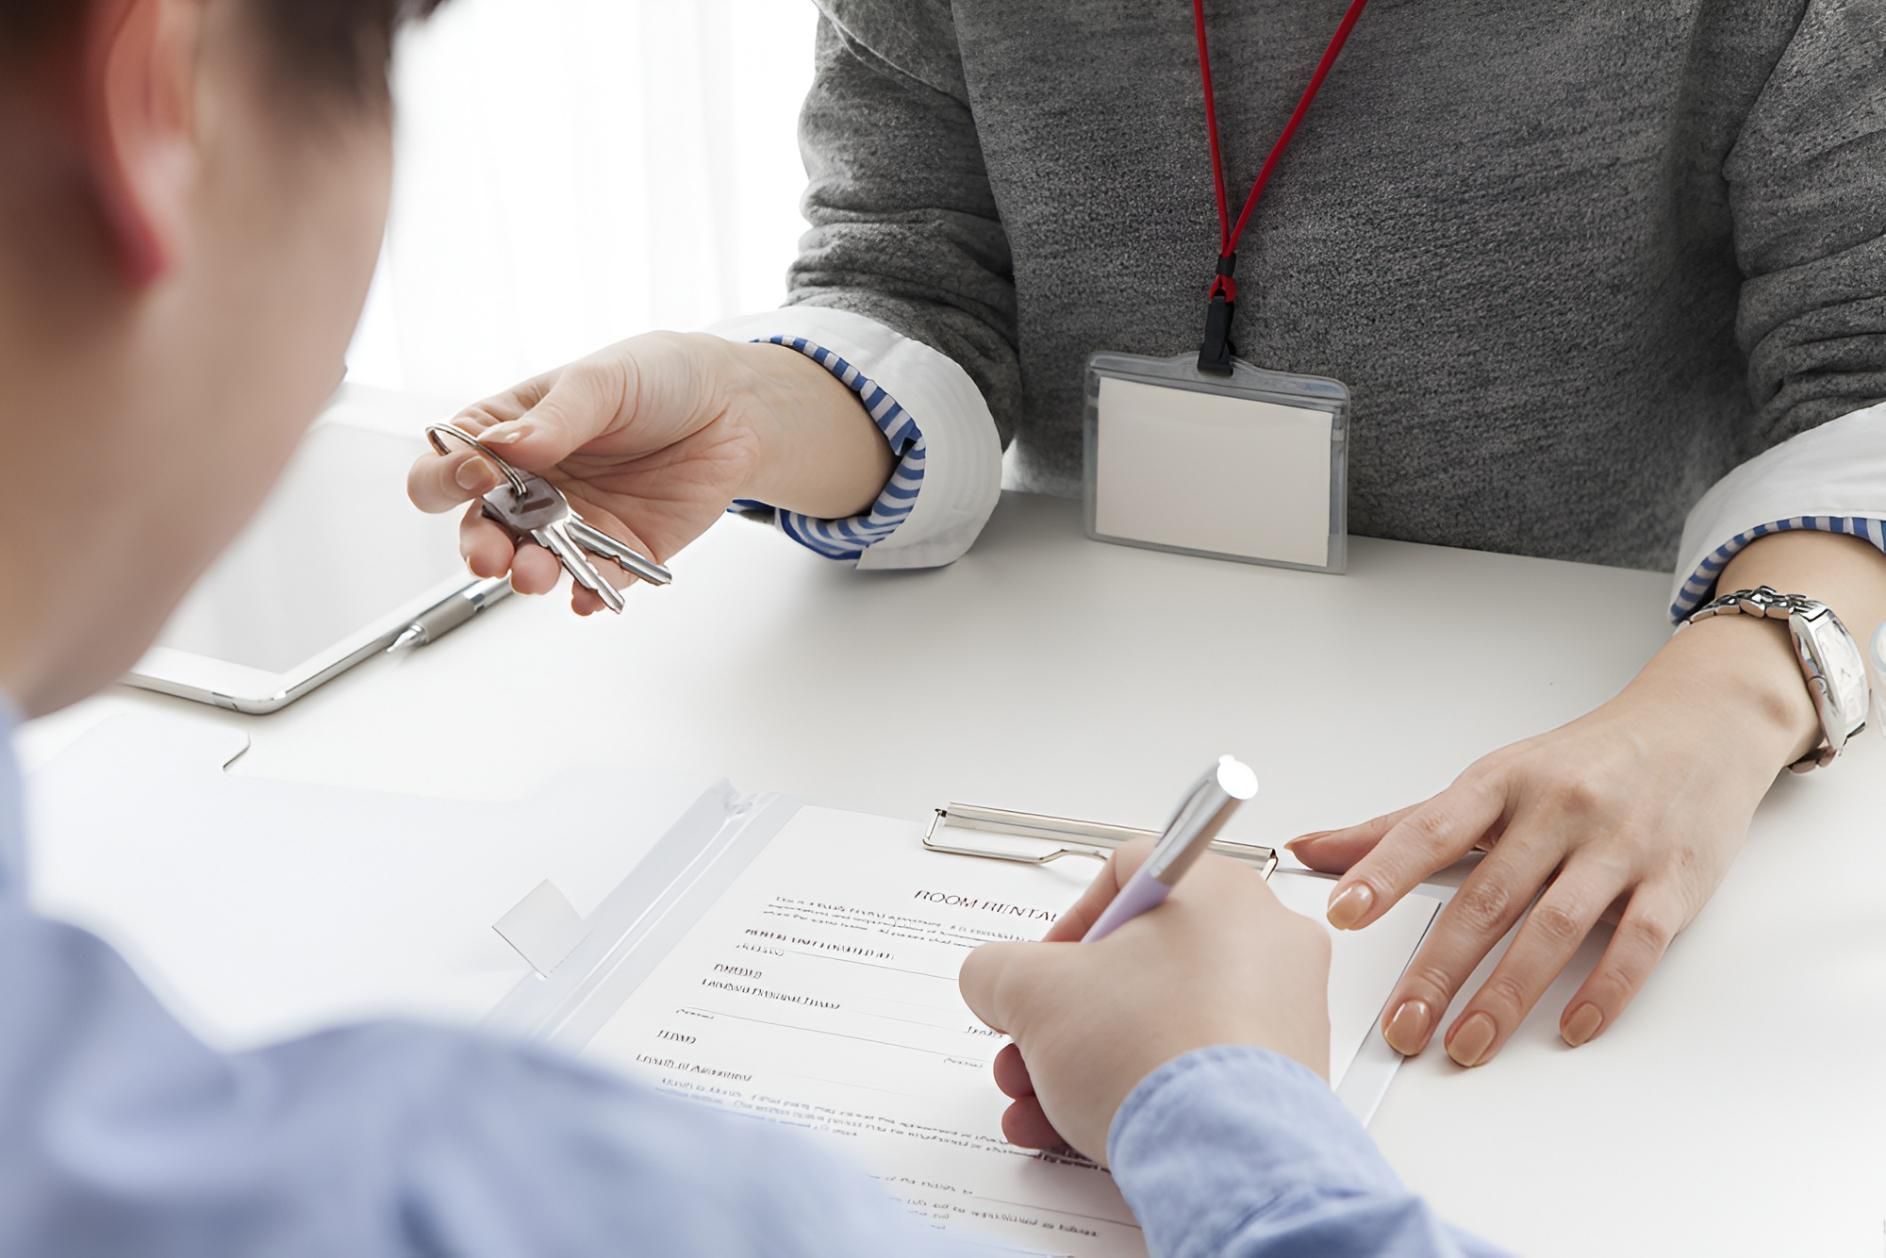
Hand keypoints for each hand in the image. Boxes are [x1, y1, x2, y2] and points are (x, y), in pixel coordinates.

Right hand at [407, 332, 891, 613]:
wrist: (735, 406)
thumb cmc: (659, 376)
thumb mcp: (603, 380)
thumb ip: (555, 418)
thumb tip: (504, 447)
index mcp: (507, 435)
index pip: (450, 464)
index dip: (448, 476)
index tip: (475, 474)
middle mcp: (531, 485)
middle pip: (478, 526)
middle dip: (477, 545)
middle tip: (490, 552)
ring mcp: (572, 522)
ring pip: (531, 561)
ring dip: (526, 574)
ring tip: (535, 574)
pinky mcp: (620, 551)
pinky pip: (595, 582)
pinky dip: (588, 594)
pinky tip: (588, 598)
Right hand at [957, 842, 1330, 1163]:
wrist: (1228, 1156)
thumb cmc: (1155, 1057)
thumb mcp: (1030, 994)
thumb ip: (994, 969)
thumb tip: (995, 981)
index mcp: (1215, 887)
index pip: (1126, 874)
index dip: (1068, 924)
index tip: (1043, 970)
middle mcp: (1264, 936)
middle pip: (1138, 960)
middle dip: (1066, 1013)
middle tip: (1032, 1046)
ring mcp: (1284, 1006)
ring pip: (1162, 1018)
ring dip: (1088, 1059)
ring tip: (1041, 1102)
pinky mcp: (1287, 1071)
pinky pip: (1198, 1065)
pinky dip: (1142, 1088)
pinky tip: (1084, 1127)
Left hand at [1287, 615, 1814, 1067]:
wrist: (1700, 725)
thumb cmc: (1583, 761)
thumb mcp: (1491, 780)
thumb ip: (1403, 827)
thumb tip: (1312, 850)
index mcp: (1503, 782)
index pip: (1431, 830)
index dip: (1384, 872)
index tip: (1344, 912)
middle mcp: (1559, 810)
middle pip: (1488, 896)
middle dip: (1438, 968)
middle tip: (1402, 1023)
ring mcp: (1619, 846)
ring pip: (1555, 927)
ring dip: (1506, 994)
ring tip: (1466, 1043)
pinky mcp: (1674, 881)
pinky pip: (1638, 942)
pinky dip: (1604, 989)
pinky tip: (1570, 1027)